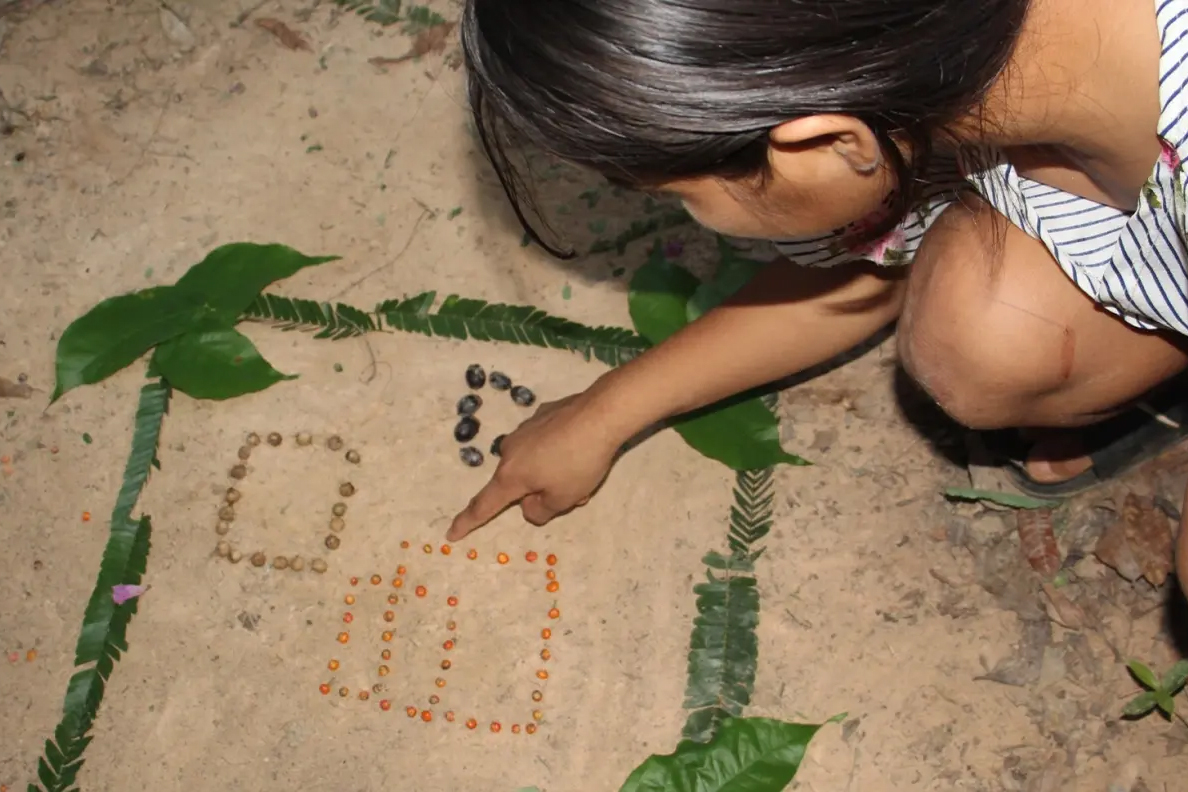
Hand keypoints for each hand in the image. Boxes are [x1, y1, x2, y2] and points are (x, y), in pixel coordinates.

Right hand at [446, 390, 624, 539]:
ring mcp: (524, 429)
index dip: (468, 522)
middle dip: (539, 491)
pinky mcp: (541, 415)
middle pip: (517, 483)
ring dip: (551, 471)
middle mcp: (510, 451)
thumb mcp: (563, 500)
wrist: (601, 414)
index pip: (484, 505)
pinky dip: (557, 450)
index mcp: (511, 476)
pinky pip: (544, 442)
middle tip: (573, 493)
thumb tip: (528, 505)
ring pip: (532, 462)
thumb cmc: (579, 462)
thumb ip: (540, 511)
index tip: (451, 533)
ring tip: (581, 468)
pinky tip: (579, 445)